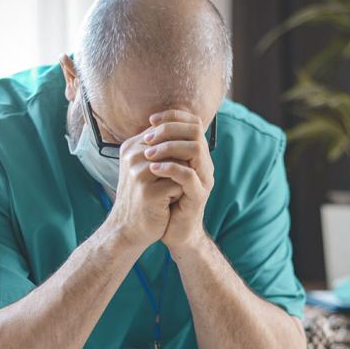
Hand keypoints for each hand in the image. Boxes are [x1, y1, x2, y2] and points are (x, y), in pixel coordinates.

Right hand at [104, 131, 182, 249]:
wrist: (128, 230)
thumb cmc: (142, 197)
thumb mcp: (144, 168)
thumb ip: (158, 148)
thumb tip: (185, 128)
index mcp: (131, 147)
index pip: (166, 133)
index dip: (178, 151)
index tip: (174, 169)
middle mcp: (132, 156)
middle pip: (175, 148)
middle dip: (181, 166)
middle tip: (171, 184)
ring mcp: (139, 173)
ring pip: (180, 165)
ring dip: (180, 180)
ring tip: (168, 192)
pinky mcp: (148, 192)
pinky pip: (179, 184)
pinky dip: (179, 194)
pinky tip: (168, 203)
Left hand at [143, 109, 214, 251]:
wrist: (173, 232)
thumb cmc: (165, 200)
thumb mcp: (161, 172)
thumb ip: (160, 151)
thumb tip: (145, 128)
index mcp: (196, 155)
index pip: (192, 123)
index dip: (173, 116)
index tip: (151, 120)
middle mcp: (204, 164)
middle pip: (196, 131)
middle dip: (169, 129)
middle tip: (148, 137)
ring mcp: (204, 179)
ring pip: (195, 149)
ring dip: (169, 147)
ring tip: (148, 154)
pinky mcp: (199, 196)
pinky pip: (189, 176)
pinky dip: (170, 169)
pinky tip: (153, 170)